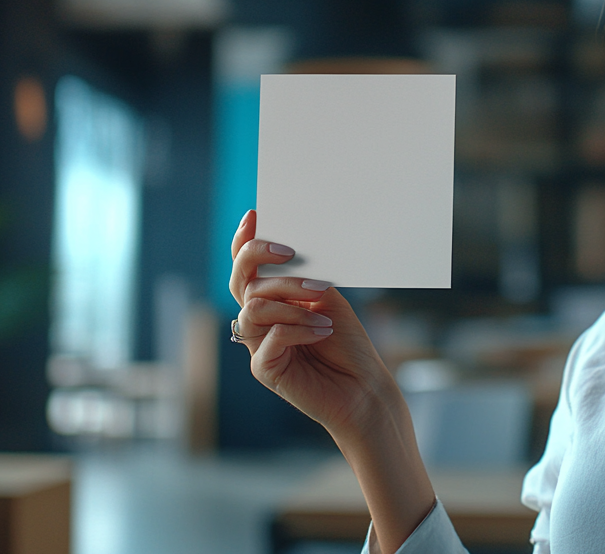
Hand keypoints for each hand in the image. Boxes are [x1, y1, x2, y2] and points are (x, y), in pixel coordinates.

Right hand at [228, 210, 436, 553]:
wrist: (364, 390)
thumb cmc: (349, 345)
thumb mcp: (329, 300)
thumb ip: (304, 279)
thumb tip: (287, 252)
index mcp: (273, 301)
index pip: (246, 268)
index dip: (244, 241)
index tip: (255, 215)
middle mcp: (260, 321)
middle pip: (240, 281)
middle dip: (260, 259)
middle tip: (289, 251)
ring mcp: (258, 345)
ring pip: (255, 306)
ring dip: (291, 300)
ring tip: (323, 309)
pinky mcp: (265, 369)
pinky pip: (270, 338)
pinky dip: (298, 329)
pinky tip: (322, 331)